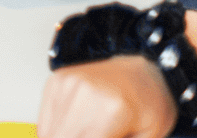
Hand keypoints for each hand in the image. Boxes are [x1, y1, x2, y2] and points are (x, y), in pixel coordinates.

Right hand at [38, 54, 177, 137]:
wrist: (147, 66)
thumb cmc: (151, 101)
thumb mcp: (149, 136)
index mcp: (111, 111)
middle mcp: (83, 94)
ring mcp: (66, 85)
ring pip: (48, 135)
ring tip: (90, 134)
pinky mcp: (56, 82)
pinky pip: (45, 122)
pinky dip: (57, 133)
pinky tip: (77, 131)